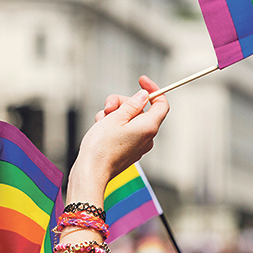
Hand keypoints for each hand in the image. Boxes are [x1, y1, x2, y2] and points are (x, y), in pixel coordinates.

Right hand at [66, 76, 168, 207]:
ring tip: (101, 121)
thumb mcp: (115, 117)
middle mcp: (147, 137)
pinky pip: (124, 131)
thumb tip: (143, 96)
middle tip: (108, 106)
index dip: (153, 89)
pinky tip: (100, 129)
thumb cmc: (101, 146)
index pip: (161, 104)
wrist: (91, 172)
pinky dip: (113, 125)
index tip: (141, 80)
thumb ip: (132, 105)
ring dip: (114, 114)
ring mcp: (138, 145)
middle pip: (140, 109)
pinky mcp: (128, 150)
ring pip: (129, 119)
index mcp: (149, 127)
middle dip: (123, 103)